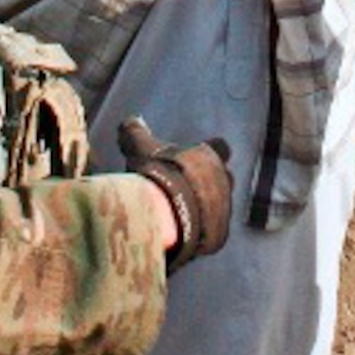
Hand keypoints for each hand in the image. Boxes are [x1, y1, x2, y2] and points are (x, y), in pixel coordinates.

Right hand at [118, 116, 232, 271]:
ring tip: (181, 214)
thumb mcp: (140, 148)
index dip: (211, 150)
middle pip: (224, 177)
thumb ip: (135, 132)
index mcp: (209, 156)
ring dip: (205, 208)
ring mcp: (224, 208)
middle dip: (209, 182)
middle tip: (187, 188)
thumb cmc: (157, 174)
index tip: (197, 155)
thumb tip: (130, 119)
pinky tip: (183, 234)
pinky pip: (213, 231)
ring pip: (221, 205)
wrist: (169, 213)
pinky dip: (201, 232)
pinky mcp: (219, 234)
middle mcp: (223, 180)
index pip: (220, 146)